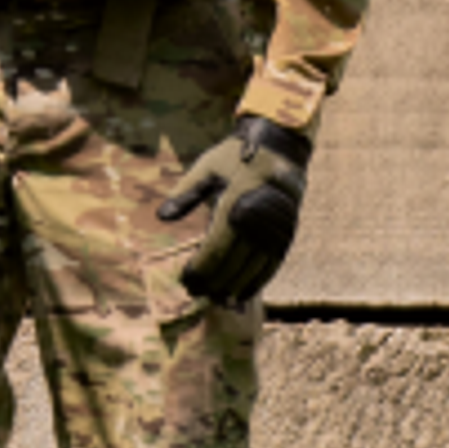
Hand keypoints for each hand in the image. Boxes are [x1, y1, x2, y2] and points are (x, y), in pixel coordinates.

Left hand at [155, 115, 311, 305]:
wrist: (279, 147)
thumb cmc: (235, 157)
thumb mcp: (206, 169)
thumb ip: (185, 194)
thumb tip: (162, 216)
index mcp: (234, 206)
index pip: (214, 250)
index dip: (199, 270)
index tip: (185, 281)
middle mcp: (257, 222)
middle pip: (231, 264)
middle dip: (212, 282)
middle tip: (195, 294)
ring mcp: (274, 230)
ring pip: (252, 269)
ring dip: (233, 287)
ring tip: (217, 299)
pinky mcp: (286, 233)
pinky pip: (271, 265)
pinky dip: (257, 281)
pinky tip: (243, 292)